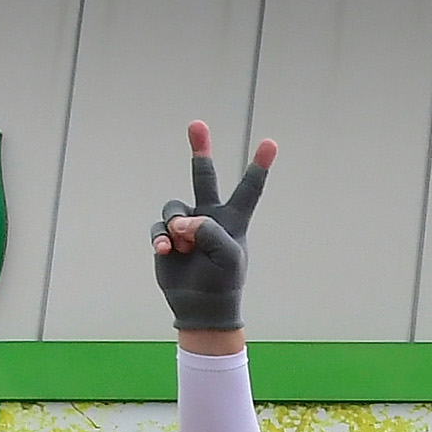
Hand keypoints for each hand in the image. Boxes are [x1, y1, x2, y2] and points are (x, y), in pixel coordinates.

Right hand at [156, 121, 272, 335]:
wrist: (201, 307)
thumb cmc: (222, 282)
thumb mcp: (226, 257)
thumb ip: (209, 231)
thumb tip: (182, 221)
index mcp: (233, 220)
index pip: (248, 189)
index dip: (259, 166)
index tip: (271, 143)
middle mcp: (210, 217)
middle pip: (203, 177)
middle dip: (200, 150)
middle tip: (197, 124)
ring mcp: (188, 226)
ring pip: (174, 208)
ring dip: (176, 226)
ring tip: (181, 245)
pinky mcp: (168, 237)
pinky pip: (160, 228)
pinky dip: (161, 238)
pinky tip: (166, 251)